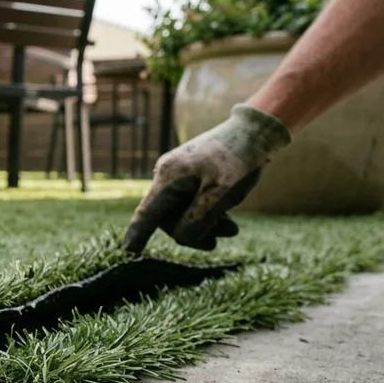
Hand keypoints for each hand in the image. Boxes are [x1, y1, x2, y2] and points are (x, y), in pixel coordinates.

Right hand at [122, 104, 291, 254]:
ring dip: (203, 224)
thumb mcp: (220, 194)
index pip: (147, 213)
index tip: (128, 252)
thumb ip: (197, 220)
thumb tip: (181, 239)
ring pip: (182, 212)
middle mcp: (167, 175)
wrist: (255, 130)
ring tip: (231, 229)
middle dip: (191, 232)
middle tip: (216, 241)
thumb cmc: (238, 159)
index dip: (138, 234)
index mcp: (169, 177)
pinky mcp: (190, 176)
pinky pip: (191, 202)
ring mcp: (178, 175)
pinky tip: (227, 216)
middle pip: (168, 218)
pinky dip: (207, 213)